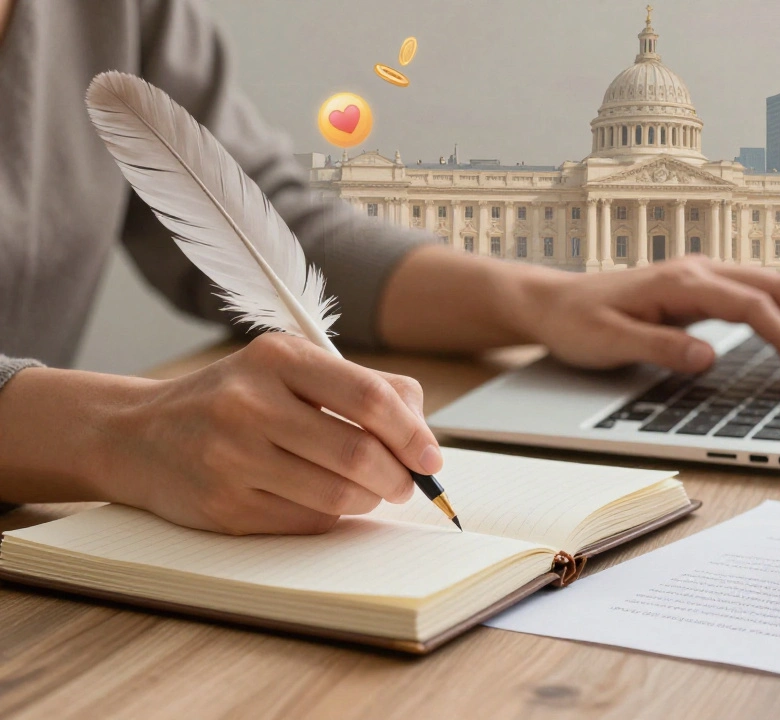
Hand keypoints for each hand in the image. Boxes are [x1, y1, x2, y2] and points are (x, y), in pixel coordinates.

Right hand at [100, 334, 441, 533]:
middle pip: (358, 453)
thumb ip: (361, 387)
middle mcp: (251, 403)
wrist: (139, 434)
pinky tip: (324, 501)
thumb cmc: (236, 399)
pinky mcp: (224, 506)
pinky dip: (332, 517)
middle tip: (407, 483)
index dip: (413, 434)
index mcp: (278, 358)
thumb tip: (424, 436)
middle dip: (398, 477)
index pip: (369, 397)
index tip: (431, 458)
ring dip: (369, 500)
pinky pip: (306, 522)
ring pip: (337, 495)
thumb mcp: (290, 368)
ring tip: (370, 491)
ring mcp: (232, 458)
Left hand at [527, 256, 779, 379]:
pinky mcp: (700, 287)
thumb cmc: (577, 322)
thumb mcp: (610, 342)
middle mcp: (699, 270)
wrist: (552, 302)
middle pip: (778, 286)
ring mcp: (702, 275)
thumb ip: (660, 348)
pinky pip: (757, 293)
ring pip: (773, 285)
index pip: (754, 306)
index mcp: (682, 282)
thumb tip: (709, 357)